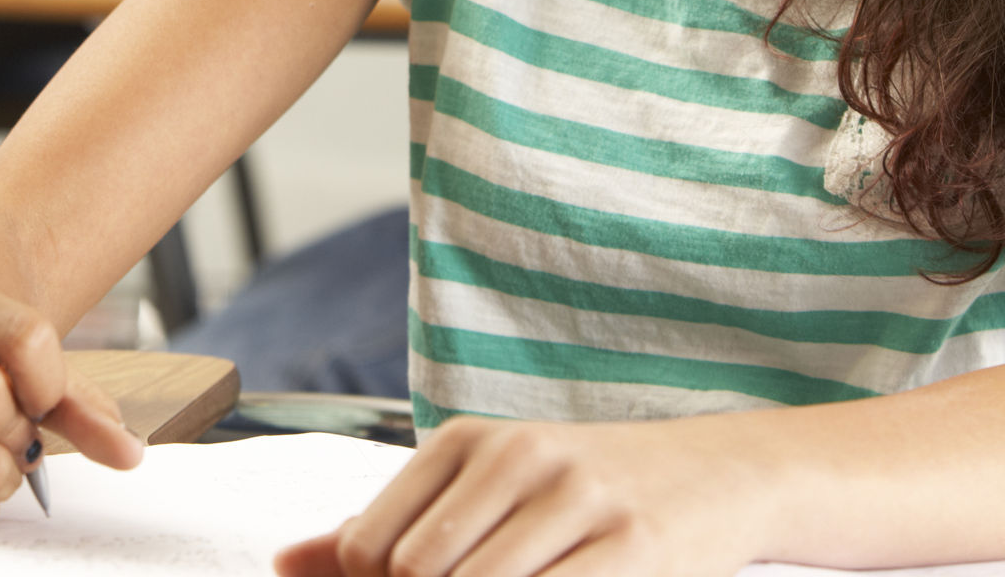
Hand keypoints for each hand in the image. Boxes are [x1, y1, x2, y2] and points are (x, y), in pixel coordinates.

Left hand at [275, 416, 770, 576]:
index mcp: (471, 440)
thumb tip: (282, 561)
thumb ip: (387, 526)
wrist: (721, 472)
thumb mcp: (485, 488)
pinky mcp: (635, 547)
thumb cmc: (584, 492)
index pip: (371, 545)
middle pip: (418, 574)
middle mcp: (519, 457)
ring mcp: (579, 499)